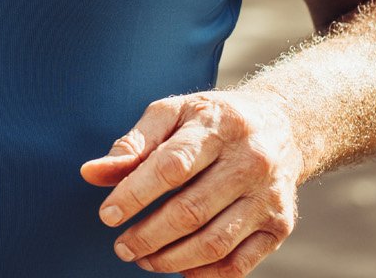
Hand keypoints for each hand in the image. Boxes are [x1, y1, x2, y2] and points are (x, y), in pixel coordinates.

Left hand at [78, 91, 301, 275]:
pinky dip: (205, 275)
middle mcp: (250, 161)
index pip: (171, 166)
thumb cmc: (213, 120)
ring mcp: (269, 196)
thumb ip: (132, 144)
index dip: (134, 195)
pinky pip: (239, 263)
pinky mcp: (281, 225)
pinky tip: (180, 269)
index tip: (108, 215)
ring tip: (144, 259)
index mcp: (218, 126)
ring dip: (171, 260)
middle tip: (122, 247)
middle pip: (191, 211)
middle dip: (148, 236)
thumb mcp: (172, 114)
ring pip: (214, 243)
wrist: (283, 126)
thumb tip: (91, 174)